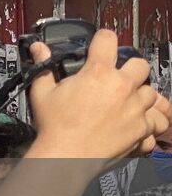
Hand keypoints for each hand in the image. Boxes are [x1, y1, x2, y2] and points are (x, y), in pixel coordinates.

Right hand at [28, 31, 169, 164]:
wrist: (67, 157)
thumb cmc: (55, 126)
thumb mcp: (42, 92)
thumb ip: (43, 66)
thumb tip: (39, 49)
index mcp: (98, 72)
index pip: (108, 40)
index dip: (104, 39)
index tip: (102, 44)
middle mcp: (121, 87)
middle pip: (140, 65)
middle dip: (130, 70)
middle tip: (118, 79)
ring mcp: (135, 109)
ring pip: (151, 93)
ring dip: (141, 96)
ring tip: (127, 104)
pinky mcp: (142, 129)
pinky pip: (156, 122)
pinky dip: (149, 123)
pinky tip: (136, 124)